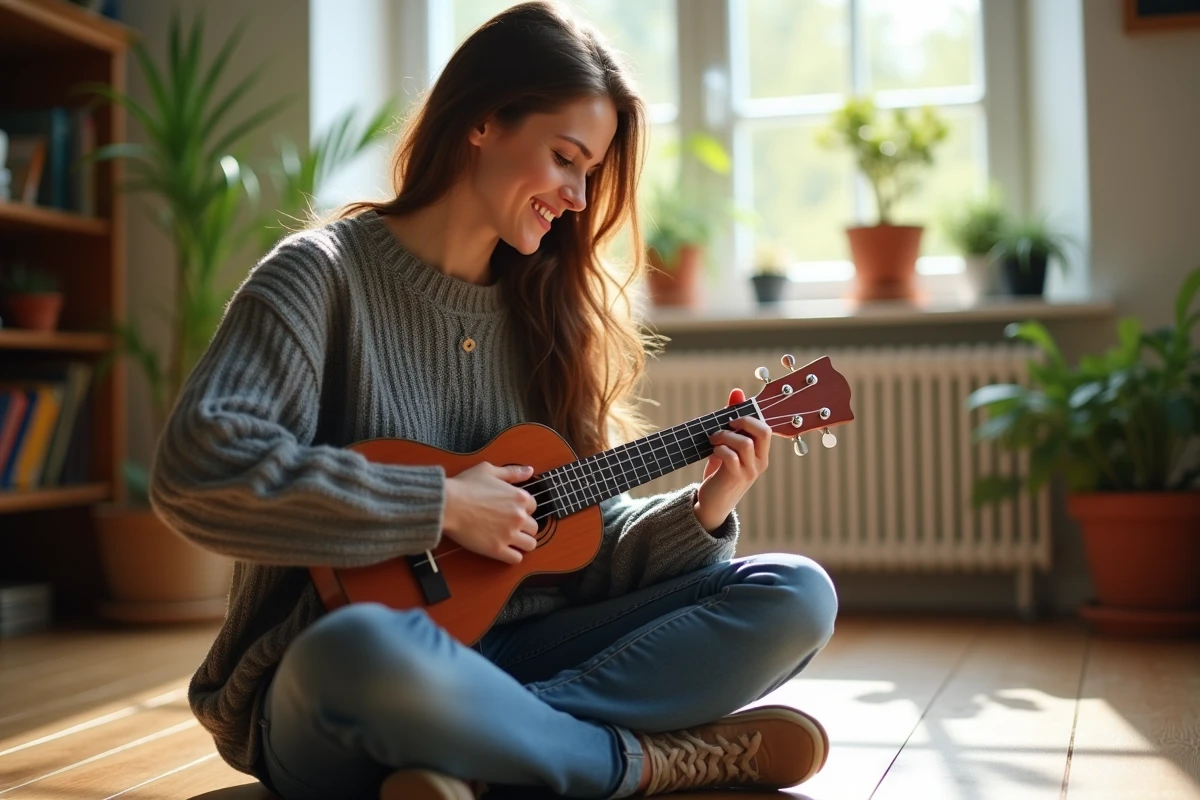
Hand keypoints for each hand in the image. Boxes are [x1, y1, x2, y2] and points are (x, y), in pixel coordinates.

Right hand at [442, 462, 538, 564]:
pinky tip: (504, 550)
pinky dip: (513, 556)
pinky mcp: (497, 549)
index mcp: (519, 497)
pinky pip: (516, 558)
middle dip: (524, 527)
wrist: (448, 504)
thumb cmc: (465, 486)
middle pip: (534, 527)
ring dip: (523, 543)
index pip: (533, 507)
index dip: (523, 509)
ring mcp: (509, 534)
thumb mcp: (489, 470)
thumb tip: (530, 470)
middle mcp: (518, 516)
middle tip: (510, 527)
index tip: (512, 511)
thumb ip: (512, 471)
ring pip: (530, 545)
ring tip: (511, 540)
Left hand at [695, 388, 771, 532]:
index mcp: (761, 452)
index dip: (750, 415)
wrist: (712, 502)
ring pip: (745, 443)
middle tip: (726, 424)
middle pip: (762, 431)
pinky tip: (713, 451)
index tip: (731, 414)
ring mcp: (750, 471)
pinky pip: (731, 456)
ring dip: (725, 436)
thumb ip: (733, 420)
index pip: (765, 427)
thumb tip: (737, 392)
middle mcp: (760, 461)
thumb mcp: (728, 444)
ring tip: (714, 439)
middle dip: (742, 421)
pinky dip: (720, 449)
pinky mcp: (735, 478)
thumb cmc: (720, 470)